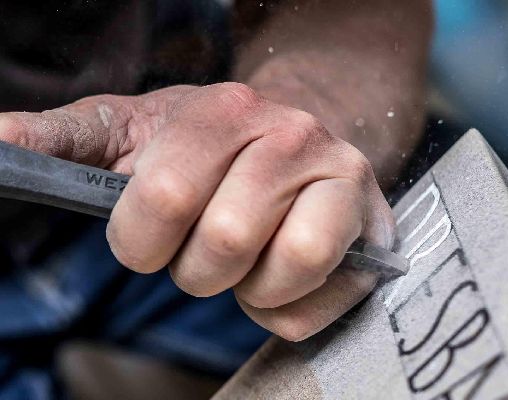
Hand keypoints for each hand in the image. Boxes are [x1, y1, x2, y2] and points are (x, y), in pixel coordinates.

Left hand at [0, 83, 393, 340]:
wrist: (299, 138)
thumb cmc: (211, 148)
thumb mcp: (136, 131)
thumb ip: (67, 140)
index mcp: (226, 110)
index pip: (164, 197)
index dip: (141, 240)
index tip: (150, 237)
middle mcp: (294, 136)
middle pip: (225, 240)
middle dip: (196, 267)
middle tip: (205, 249)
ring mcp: (343, 181)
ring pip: (284, 270)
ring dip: (246, 287)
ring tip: (247, 261)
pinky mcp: (374, 231)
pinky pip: (316, 305)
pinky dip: (283, 311)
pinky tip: (279, 278)